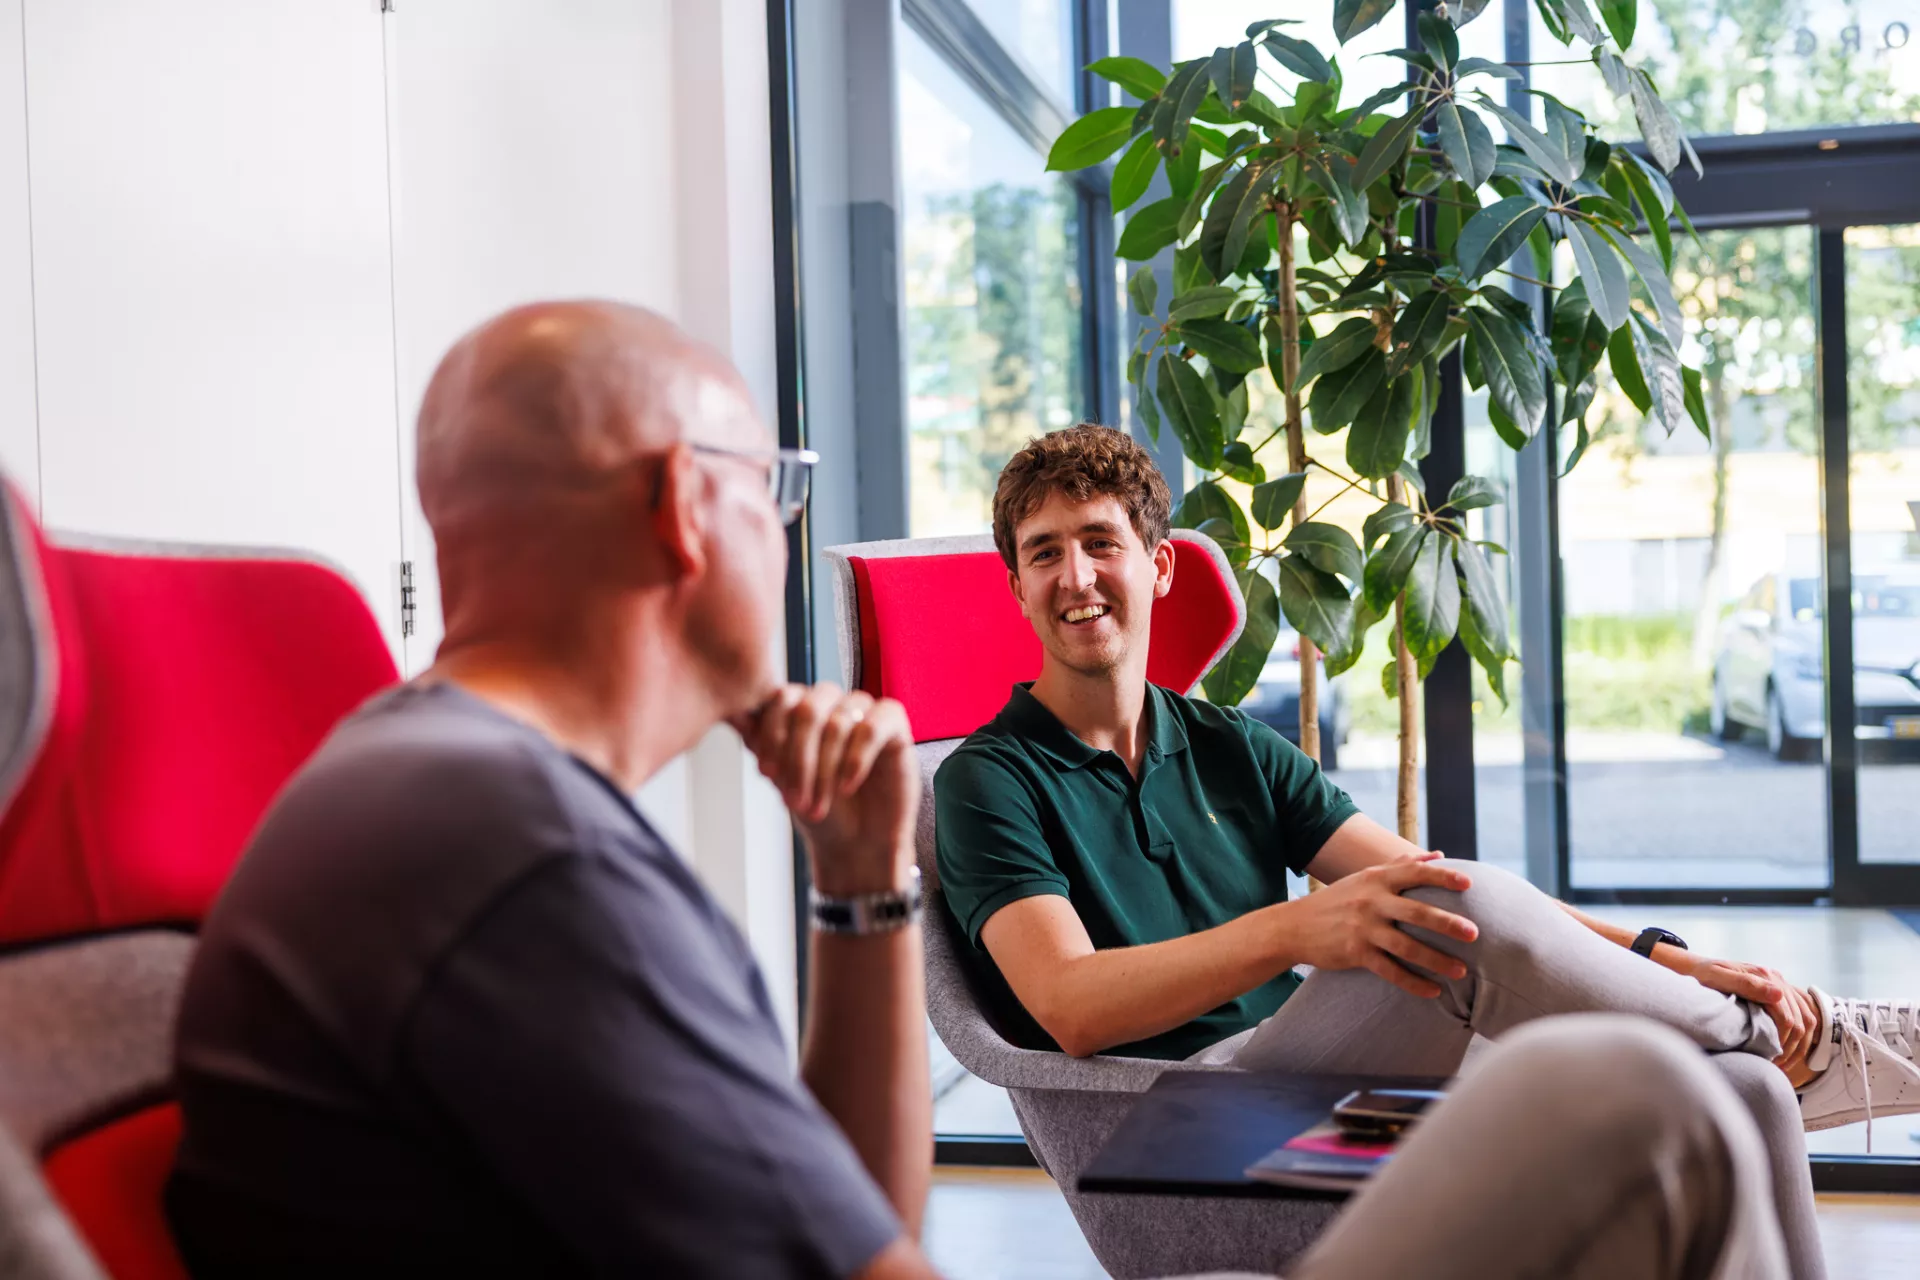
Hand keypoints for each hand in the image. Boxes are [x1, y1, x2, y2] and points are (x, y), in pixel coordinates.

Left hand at [734, 683, 918, 896]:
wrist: (854, 845)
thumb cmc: (820, 810)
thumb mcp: (782, 778)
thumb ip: (761, 744)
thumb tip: (734, 714)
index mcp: (804, 708)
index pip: (782, 698)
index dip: (771, 734)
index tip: (765, 772)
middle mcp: (834, 703)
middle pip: (808, 708)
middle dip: (797, 757)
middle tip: (794, 798)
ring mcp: (865, 711)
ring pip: (838, 722)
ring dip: (823, 769)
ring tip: (818, 803)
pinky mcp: (894, 726)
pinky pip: (871, 728)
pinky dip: (855, 760)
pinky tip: (847, 787)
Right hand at [1275, 853, 1478, 998]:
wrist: (1294, 926)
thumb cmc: (1337, 900)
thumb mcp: (1365, 877)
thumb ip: (1401, 865)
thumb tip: (1439, 855)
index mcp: (1376, 879)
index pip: (1415, 873)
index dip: (1443, 877)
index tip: (1469, 884)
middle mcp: (1371, 901)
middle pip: (1416, 912)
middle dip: (1447, 923)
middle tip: (1474, 933)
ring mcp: (1362, 928)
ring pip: (1406, 946)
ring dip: (1436, 960)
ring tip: (1461, 971)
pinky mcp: (1354, 953)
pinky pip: (1390, 971)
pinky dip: (1413, 983)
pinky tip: (1433, 991)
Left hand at [1685, 956, 1817, 1069]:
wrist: (1696, 968)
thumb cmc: (1702, 976)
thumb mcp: (1717, 978)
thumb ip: (1746, 985)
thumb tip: (1779, 995)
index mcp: (1764, 976)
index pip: (1787, 1016)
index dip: (1781, 1041)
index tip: (1771, 1060)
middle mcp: (1777, 979)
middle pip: (1800, 1020)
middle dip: (1792, 1047)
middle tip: (1777, 1067)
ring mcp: (1781, 984)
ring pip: (1808, 1018)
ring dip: (1801, 1043)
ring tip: (1784, 1063)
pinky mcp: (1780, 990)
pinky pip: (1805, 1011)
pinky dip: (1804, 1032)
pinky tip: (1793, 1047)